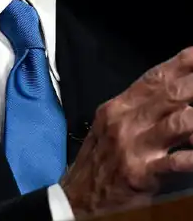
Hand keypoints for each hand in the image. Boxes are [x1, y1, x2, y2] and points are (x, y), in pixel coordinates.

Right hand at [61, 47, 192, 216]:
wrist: (77, 198)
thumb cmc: (99, 163)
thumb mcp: (113, 128)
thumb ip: (143, 111)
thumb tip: (179, 99)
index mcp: (119, 106)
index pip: (156, 77)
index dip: (184, 62)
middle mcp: (125, 120)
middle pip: (172, 93)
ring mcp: (133, 145)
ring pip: (180, 122)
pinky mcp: (140, 173)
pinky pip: (177, 162)